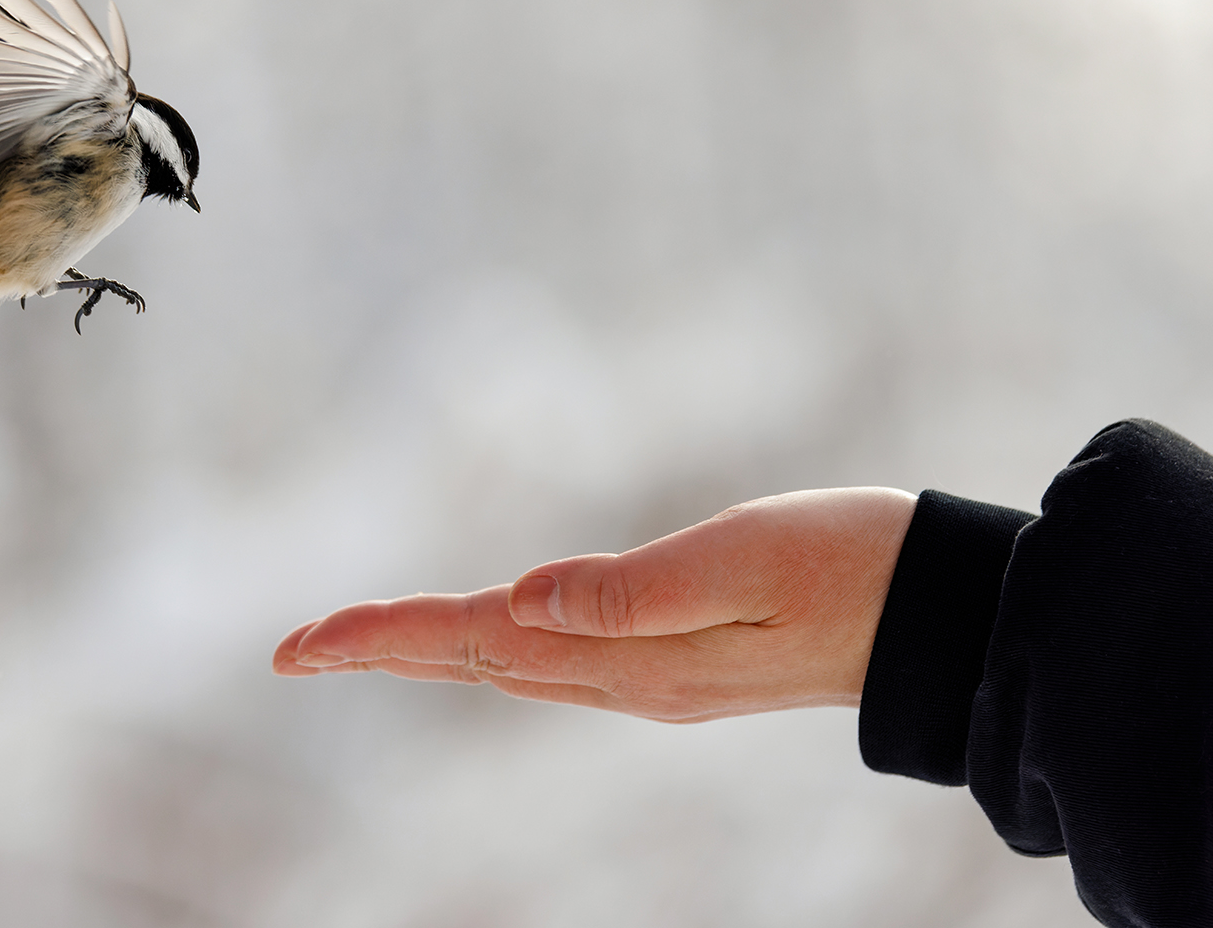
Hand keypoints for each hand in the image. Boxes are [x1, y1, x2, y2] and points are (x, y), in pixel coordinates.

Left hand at [273, 488, 916, 722]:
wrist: (944, 620)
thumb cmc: (856, 567)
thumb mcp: (746, 559)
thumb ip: (634, 590)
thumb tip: (521, 601)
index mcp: (632, 656)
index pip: (475, 640)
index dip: (381, 637)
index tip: (296, 645)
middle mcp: (630, 679)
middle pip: (475, 659)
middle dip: (383, 649)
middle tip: (294, 649)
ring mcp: (655, 679)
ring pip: (510, 664)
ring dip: (431, 649)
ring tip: (362, 642)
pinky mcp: (681, 664)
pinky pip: (556, 661)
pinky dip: (496, 646)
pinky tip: (484, 637)